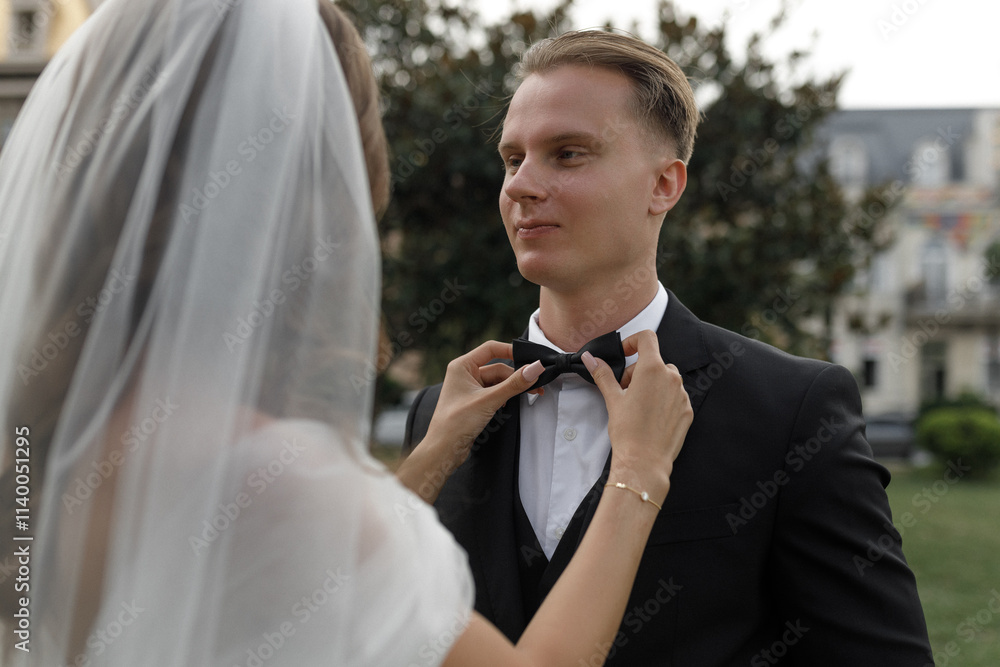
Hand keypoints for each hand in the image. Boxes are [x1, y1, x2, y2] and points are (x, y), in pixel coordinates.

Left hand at [398, 341, 542, 502]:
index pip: (491, 349)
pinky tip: (511, 404)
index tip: (530, 359)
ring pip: (498, 382)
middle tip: (536, 385)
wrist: (444, 450)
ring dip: (512, 388)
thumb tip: (534, 368)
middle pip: (498, 368)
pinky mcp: (475, 401)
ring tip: (529, 395)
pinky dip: (506, 397)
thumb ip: (513, 384)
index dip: (511, 351)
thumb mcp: (489, 400)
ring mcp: (470, 388)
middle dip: (516, 377)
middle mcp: (465, 374)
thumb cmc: (454, 424)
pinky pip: (495, 393)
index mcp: (462, 366)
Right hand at [583, 329, 691, 504]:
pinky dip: (663, 399)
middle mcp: (671, 378)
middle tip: (625, 390)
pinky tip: (650, 416)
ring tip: (638, 405)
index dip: (633, 342)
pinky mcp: (687, 410)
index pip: (647, 338)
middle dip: (638, 371)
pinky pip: (675, 396)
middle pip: (655, 361)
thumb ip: (603, 374)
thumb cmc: (628, 431)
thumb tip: (591, 358)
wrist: (644, 462)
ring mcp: (682, 395)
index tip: (625, 354)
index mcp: (652, 369)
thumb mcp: (613, 399)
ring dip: (652, 385)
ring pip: (666, 379)